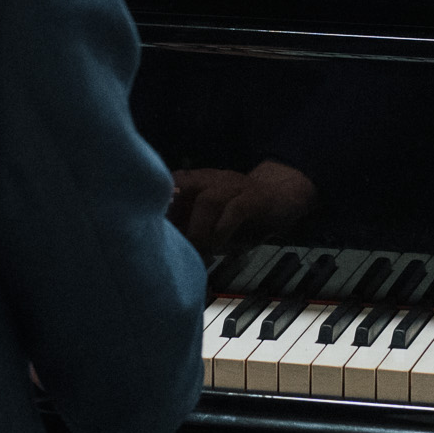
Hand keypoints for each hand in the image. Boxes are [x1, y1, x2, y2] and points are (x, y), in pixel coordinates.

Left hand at [168, 160, 317, 254]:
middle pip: (182, 187)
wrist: (284, 192)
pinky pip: (236, 209)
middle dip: (172, 217)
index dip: (157, 210)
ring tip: (198, 253)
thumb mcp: (212, 220)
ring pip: (208, 200)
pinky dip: (223, 229)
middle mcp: (212, 179)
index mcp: (197, 182)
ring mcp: (234, 186)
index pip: (168, 188)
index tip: (149, 234)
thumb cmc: (242, 212)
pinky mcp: (255, 198)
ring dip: (199, 230)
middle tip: (169, 245)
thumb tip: (167, 251)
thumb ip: (191, 229)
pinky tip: (219, 247)